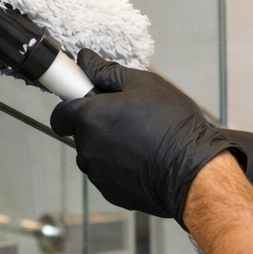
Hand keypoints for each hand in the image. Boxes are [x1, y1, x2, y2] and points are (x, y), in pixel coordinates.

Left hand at [49, 50, 241, 221]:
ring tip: (142, 141)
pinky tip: (145, 161)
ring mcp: (98, 174)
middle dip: (99, 125)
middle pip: (81, 134)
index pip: (60, 114)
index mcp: (89, 118)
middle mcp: (87, 148)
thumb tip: (85, 59)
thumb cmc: (170, 123)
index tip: (90, 102)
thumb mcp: (143, 84)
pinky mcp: (112, 193)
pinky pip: (109, 175)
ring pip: (95, 155)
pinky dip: (121, 168)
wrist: (192, 170)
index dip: (73, 105)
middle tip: (130, 118)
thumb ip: (107, 72)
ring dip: (109, 148)